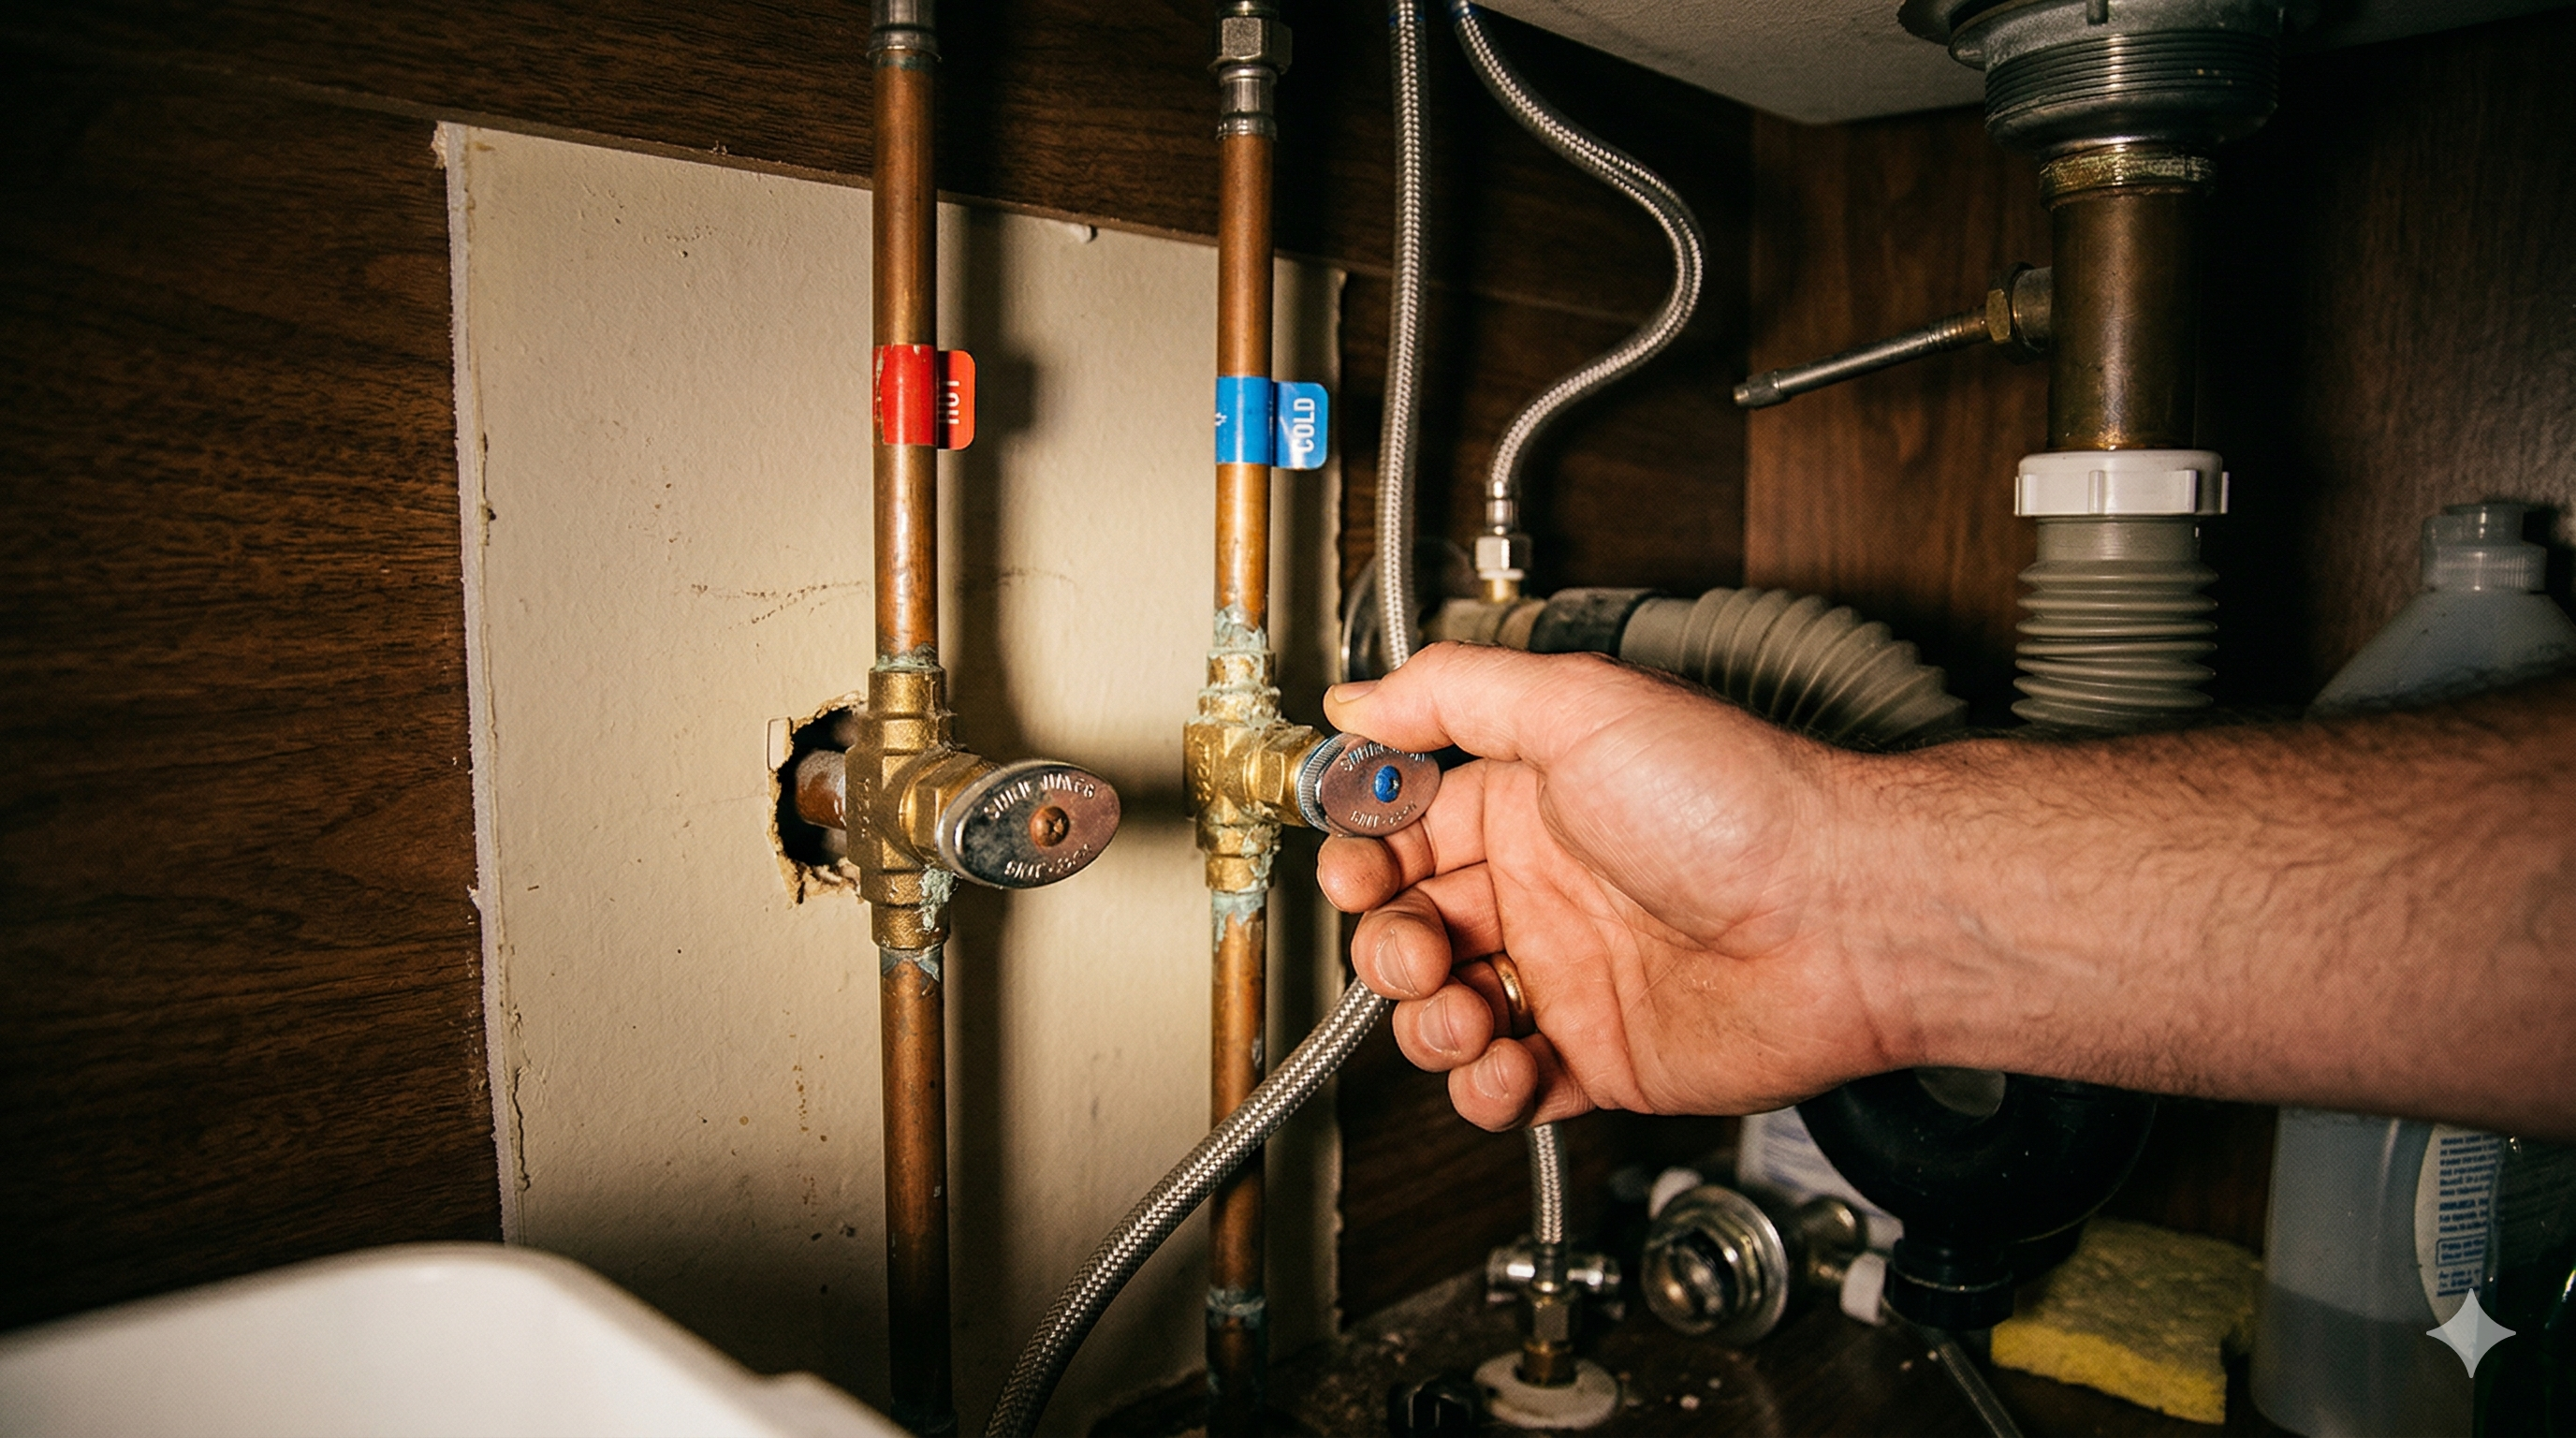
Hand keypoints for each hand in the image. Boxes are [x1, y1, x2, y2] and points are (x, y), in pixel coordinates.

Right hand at [1318, 643, 1909, 1129]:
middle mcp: (1545, 889)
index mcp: (1531, 803)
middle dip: (1387, 943)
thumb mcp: (1580, 704)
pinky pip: (1510, 1088)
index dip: (1363, 852)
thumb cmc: (1739, 803)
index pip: (1406, 829)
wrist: (1846, 915)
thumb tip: (1358, 702)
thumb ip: (1454, 693)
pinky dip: (1484, 1090)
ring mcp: (1572, 976)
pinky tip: (1506, 1065)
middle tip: (1419, 944)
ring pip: (1443, 1014)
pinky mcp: (1602, 1057)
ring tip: (1466, 1009)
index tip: (1355, 866)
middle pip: (1409, 927)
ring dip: (1426, 1021)